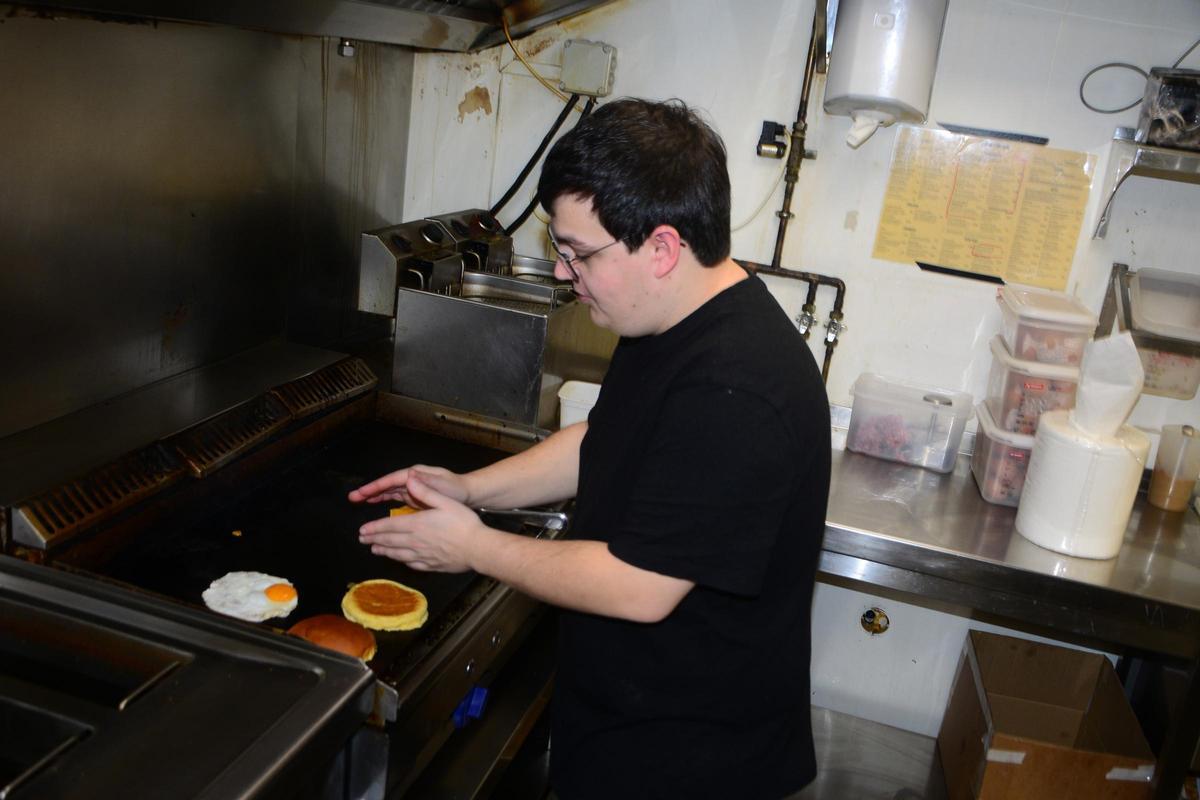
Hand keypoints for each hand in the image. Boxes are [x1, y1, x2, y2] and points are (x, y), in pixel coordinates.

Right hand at [348, 465, 469, 507]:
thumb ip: (426, 482)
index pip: (391, 480)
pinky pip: (396, 499)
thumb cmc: (458, 490)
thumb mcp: (443, 486)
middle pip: (387, 485)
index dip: (375, 486)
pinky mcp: (416, 497)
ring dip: (374, 496)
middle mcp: (412, 479)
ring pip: (389, 492)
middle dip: (370, 491)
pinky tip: (376, 509)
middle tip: (352, 498)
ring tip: (358, 502)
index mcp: (417, 475)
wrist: (470, 495)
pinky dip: (385, 503)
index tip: (361, 493)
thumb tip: (408, 475)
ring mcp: (413, 488)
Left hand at [357, 473, 487, 572]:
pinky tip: (399, 560)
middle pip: (390, 541)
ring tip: (374, 550)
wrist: (478, 548)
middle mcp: (415, 541)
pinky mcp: (431, 565)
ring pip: (397, 554)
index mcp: (417, 524)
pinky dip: (401, 561)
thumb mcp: (446, 501)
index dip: (374, 528)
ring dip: (384, 551)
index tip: (363, 530)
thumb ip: (425, 491)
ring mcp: (422, 555)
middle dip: (374, 540)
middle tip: (362, 540)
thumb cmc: (464, 523)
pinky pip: (411, 564)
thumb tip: (409, 478)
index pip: (389, 526)